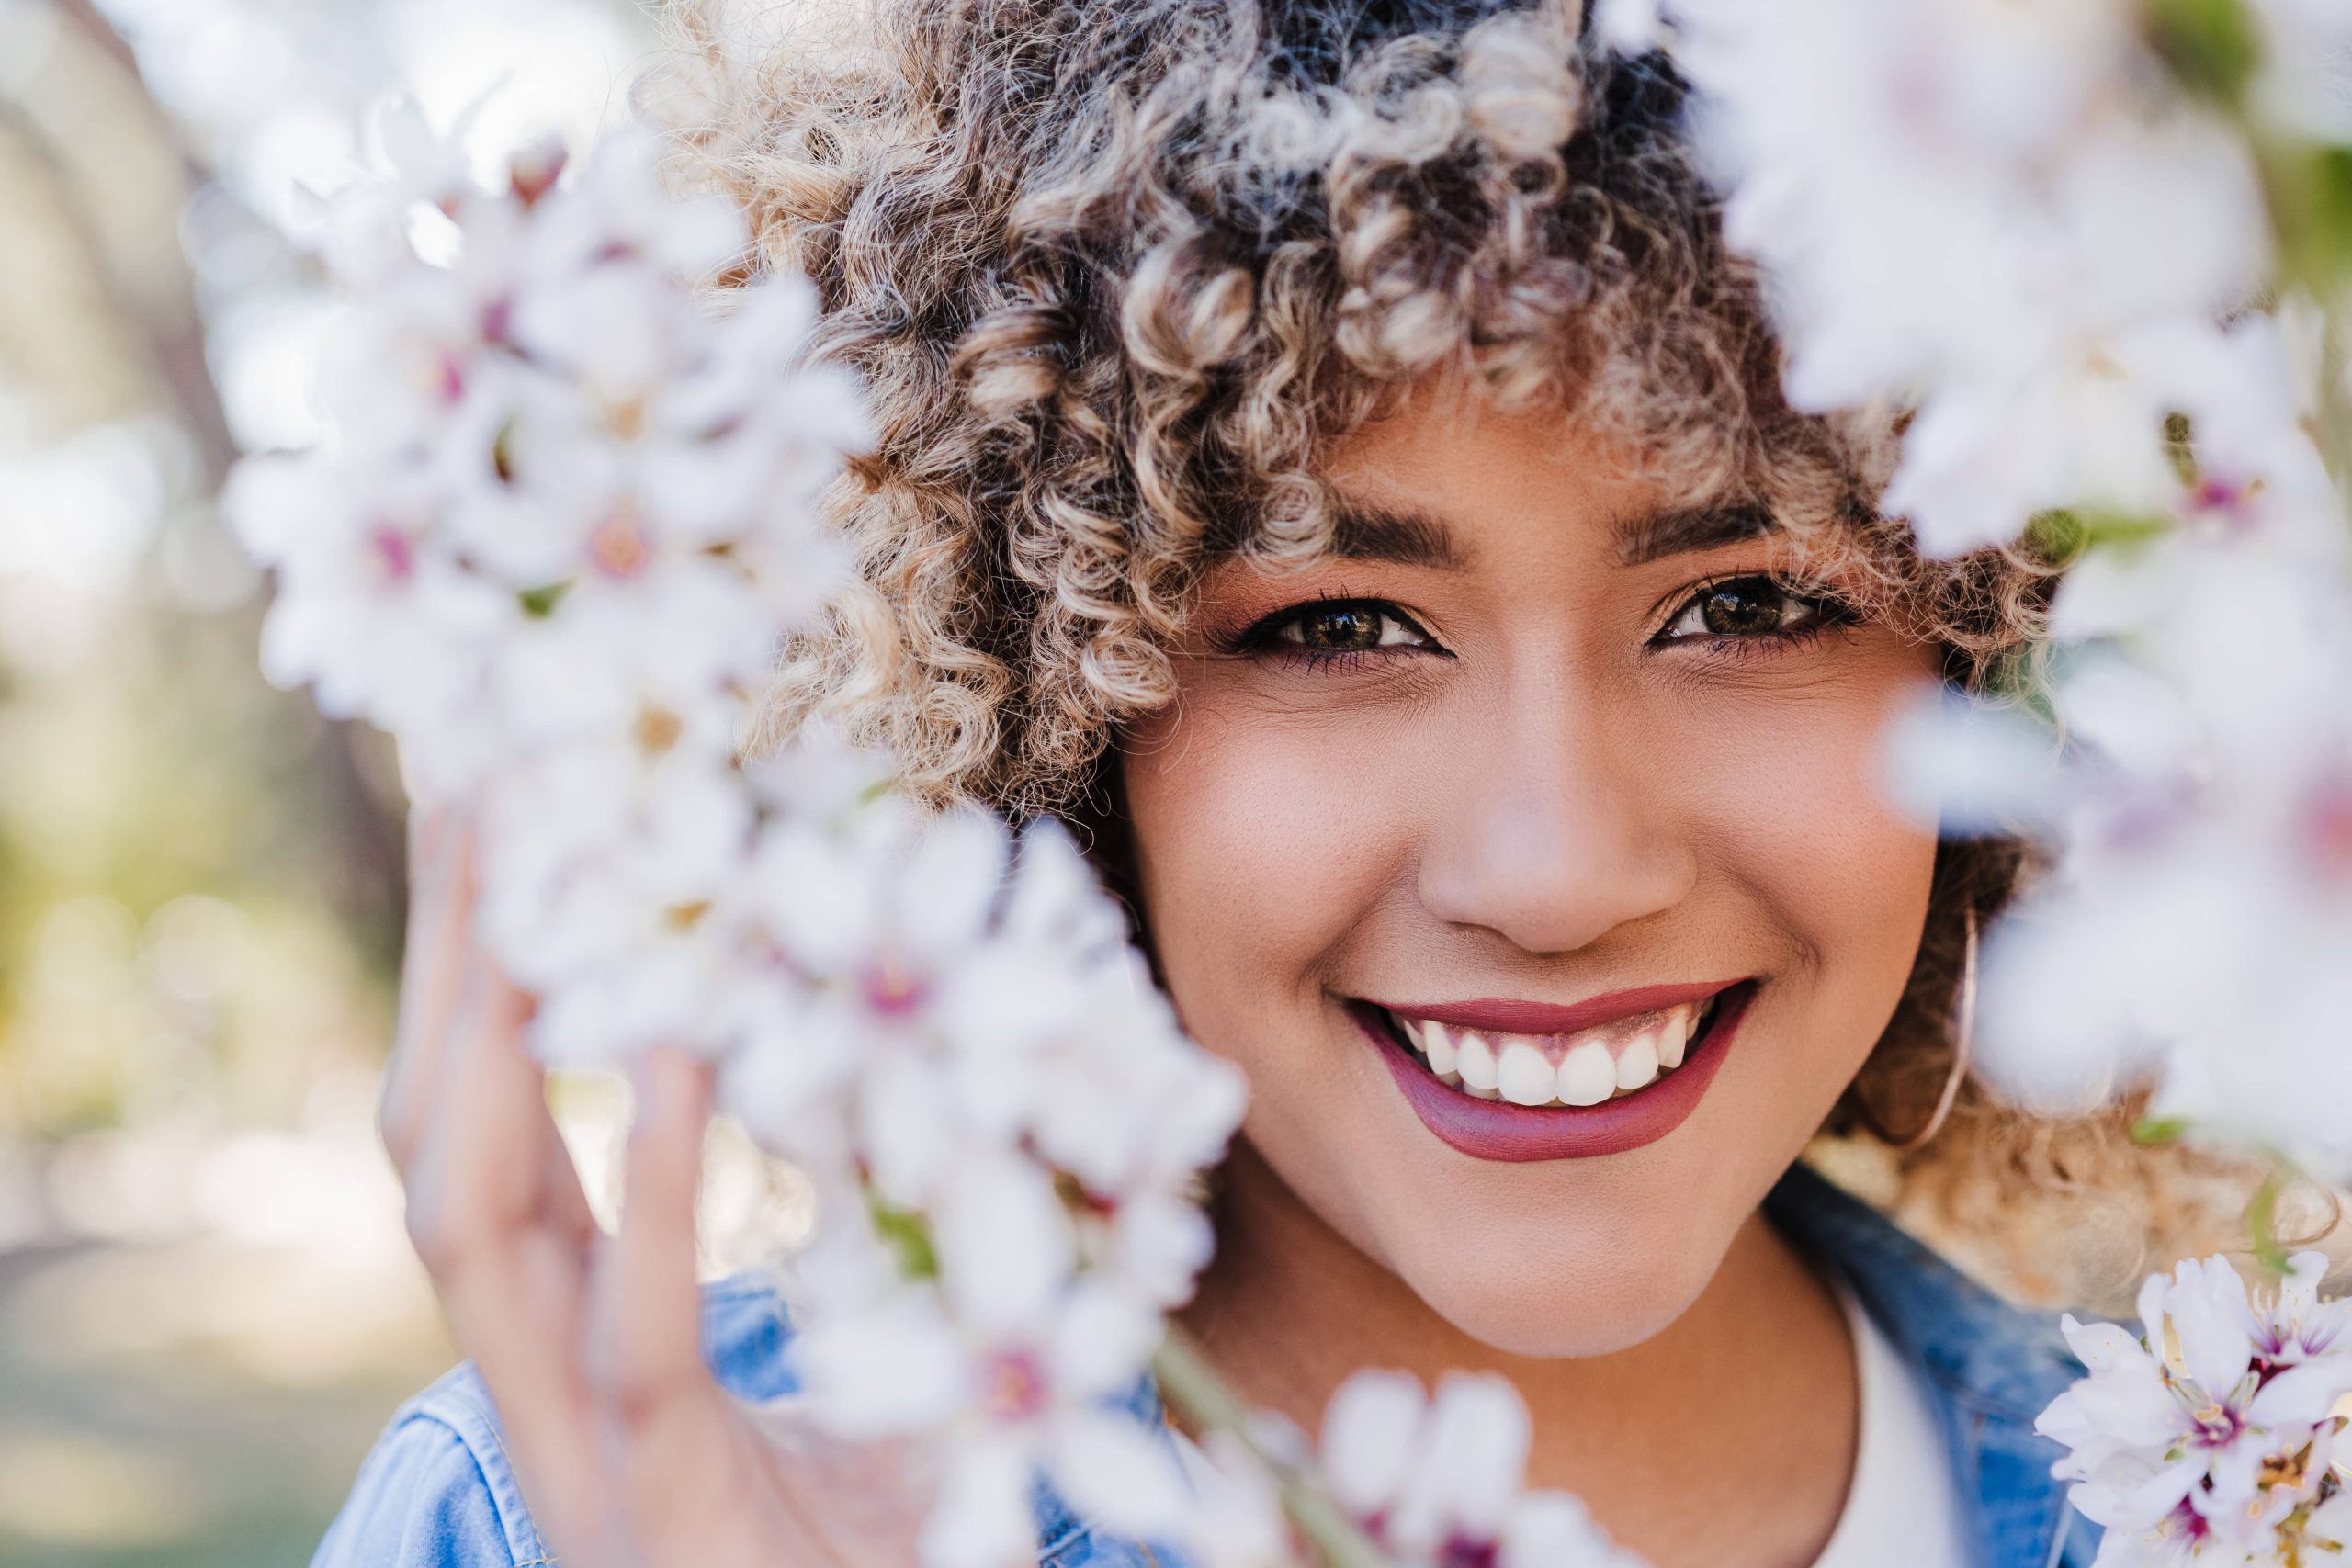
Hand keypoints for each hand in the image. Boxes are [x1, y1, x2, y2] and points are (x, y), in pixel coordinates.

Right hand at [382, 810, 929, 1567]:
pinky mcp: (663, 1513)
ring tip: (539, 875)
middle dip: (446, 966)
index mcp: (578, 1334)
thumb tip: (945, 1035)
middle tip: (478, 778)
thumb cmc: (902, 1521)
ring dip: (491, 1045)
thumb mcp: (890, 1335)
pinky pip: (634, 1332)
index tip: (492, 812)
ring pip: (474, 1228)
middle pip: (439, 1141)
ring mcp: (590, 1453)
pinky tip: (673, 1052)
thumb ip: (891, 1202)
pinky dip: (653, 1182)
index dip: (468, 972)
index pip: (483, 1124)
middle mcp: (551, 1380)